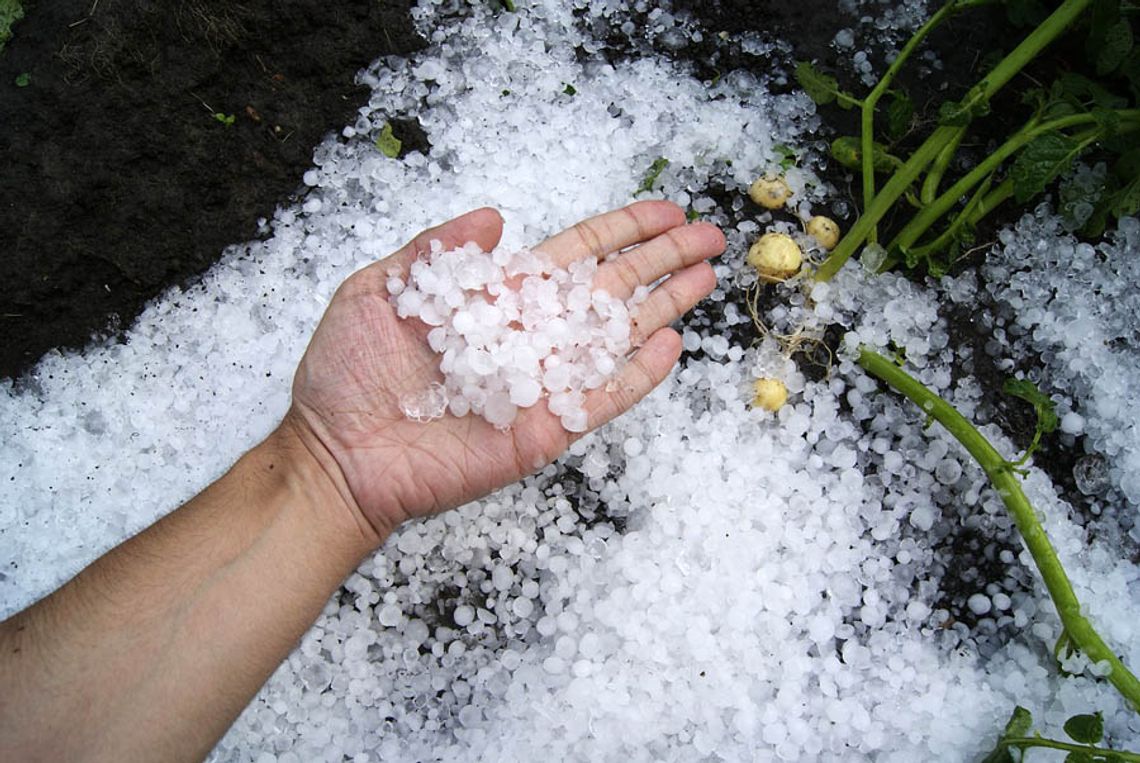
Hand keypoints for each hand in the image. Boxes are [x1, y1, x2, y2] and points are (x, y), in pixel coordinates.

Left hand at [284, 201, 724, 542]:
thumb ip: (437, 251)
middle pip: (611, 288)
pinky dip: (637, 376)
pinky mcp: (544, 429)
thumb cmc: (347, 374)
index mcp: (498, 297)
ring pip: (616, 337)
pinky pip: (601, 399)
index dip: (622, 230)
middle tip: (712, 235)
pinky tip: (671, 346)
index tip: (666, 211)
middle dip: (662, 260)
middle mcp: (530, 335)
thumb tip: (495, 212)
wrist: (336, 454)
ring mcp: (542, 383)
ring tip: (707, 278)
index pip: (576, 255)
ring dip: (664, 307)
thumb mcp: (379, 291)